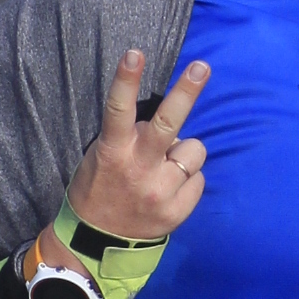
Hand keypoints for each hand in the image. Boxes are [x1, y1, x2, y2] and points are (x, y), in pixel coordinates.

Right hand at [63, 50, 210, 246]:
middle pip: (167, 122)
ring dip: (184, 154)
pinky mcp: (178, 209)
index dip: (126, 79)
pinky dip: (188, 180)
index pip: (118, 109)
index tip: (135, 53)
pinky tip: (169, 191)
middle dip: (186, 91)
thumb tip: (164, 122)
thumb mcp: (100, 159)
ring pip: (193, 150)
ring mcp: (160, 190)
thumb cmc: (98, 191)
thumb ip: (128, 137)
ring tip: (165, 170)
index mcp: (113, 152)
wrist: (97, 244)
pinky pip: (198, 178)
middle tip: (201, 67)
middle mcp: (139, 168)